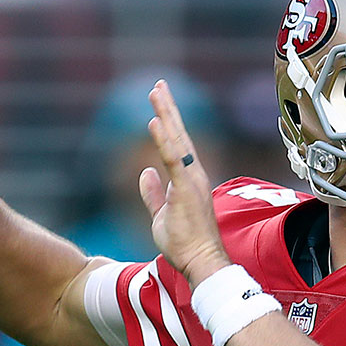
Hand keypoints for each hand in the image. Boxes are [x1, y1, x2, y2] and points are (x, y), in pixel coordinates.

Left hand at [140, 80, 231, 285]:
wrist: (201, 261)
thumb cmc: (185, 243)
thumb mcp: (160, 215)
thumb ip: (153, 192)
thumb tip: (145, 172)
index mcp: (188, 180)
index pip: (177, 145)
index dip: (167, 123)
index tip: (159, 104)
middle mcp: (194, 174)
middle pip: (179, 134)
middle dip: (168, 108)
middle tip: (158, 85)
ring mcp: (192, 179)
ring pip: (177, 140)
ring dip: (166, 114)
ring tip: (156, 92)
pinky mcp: (187, 188)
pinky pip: (174, 158)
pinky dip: (164, 139)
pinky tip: (155, 121)